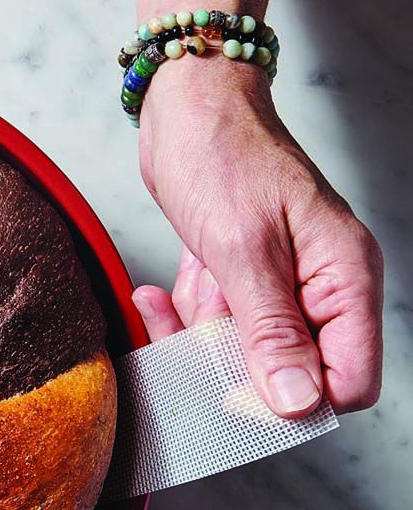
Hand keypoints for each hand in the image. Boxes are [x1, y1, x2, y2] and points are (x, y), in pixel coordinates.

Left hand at [133, 54, 382, 416]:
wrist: (187, 105)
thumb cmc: (222, 155)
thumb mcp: (242, 251)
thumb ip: (270, 332)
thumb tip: (299, 404)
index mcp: (344, 279)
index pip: (349, 382)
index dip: (294, 399)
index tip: (235, 388)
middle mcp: (321, 287)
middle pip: (288, 372)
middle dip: (229, 357)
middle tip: (193, 321)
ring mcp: (282, 284)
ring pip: (243, 351)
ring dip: (199, 331)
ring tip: (181, 287)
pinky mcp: (244, 278)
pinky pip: (217, 323)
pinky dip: (186, 312)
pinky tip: (161, 287)